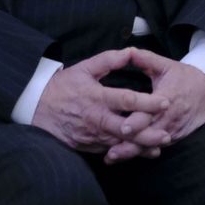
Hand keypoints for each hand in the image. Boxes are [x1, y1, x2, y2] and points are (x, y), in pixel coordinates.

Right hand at [31, 48, 169, 152]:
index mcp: (98, 97)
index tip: (165, 102)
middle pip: (127, 129)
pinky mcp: (86, 146)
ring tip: (159, 146)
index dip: (147, 102)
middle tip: (167, 134)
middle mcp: (96, 119)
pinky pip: (108, 150)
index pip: (127, 100)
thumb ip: (108, 60)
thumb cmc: (62, 86)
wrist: (36, 107)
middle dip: (148, 133)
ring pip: (119, 144)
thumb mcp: (84, 68)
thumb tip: (129, 52)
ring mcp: (91, 135)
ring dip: (139, 146)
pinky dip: (124, 152)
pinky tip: (139, 152)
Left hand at [103, 49, 204, 163]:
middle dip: (129, 144)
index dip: (137, 122)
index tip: (123, 127)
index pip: (150, 113)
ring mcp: (172, 130)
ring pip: (150, 145)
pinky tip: (122, 157)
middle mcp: (169, 118)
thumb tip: (128, 51)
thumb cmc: (185, 78)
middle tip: (110, 152)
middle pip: (148, 135)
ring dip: (131, 152)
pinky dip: (140, 152)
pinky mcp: (173, 138)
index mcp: (167, 98)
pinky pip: (155, 147)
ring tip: (111, 157)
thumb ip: (146, 59)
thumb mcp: (167, 65)